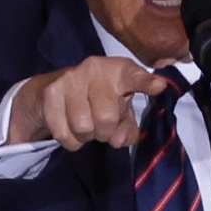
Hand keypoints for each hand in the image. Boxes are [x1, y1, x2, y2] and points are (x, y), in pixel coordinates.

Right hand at [9, 57, 168, 149]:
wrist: (53, 89)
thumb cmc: (97, 100)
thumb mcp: (120, 112)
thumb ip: (127, 128)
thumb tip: (119, 139)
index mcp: (118, 71)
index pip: (134, 77)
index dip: (145, 83)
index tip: (158, 86)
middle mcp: (95, 69)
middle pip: (106, 118)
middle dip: (105, 132)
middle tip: (101, 126)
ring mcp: (70, 79)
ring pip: (83, 127)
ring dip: (86, 136)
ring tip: (86, 126)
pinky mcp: (51, 93)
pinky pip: (64, 133)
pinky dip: (71, 141)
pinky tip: (71, 128)